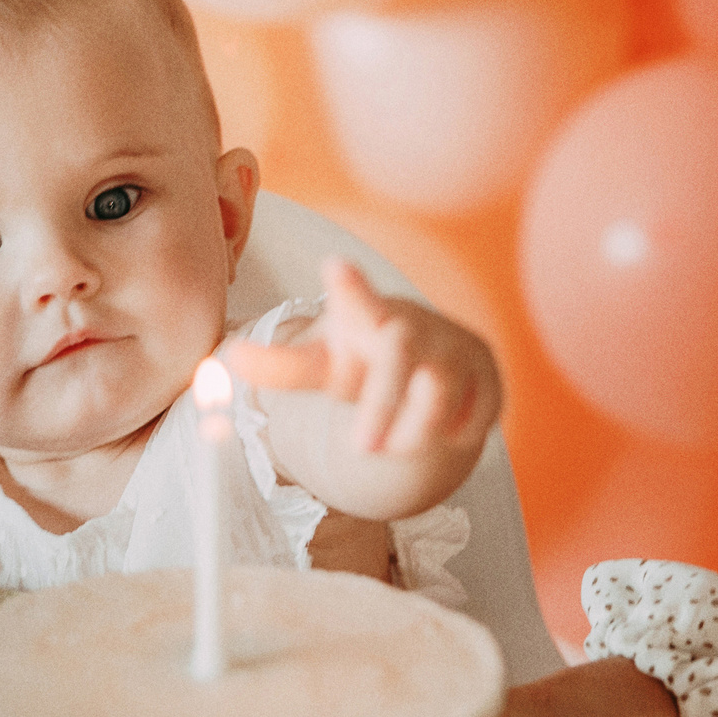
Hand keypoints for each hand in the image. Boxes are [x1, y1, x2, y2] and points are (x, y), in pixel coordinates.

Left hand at [224, 256, 501, 456]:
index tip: (333, 267)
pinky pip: (476, 420)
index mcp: (369, 319)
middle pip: (398, 355)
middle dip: (380, 407)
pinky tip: (444, 432)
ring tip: (392, 444)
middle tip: (359, 449)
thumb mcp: (324, 367)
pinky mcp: (490, 380)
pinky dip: (454, 437)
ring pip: (439, 395)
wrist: (432, 366)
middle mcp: (416, 327)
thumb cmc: (366, 362)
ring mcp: (457, 350)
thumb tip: (227, 359)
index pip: (356, 300)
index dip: (349, 288)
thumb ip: (281, 367)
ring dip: (411, 431)